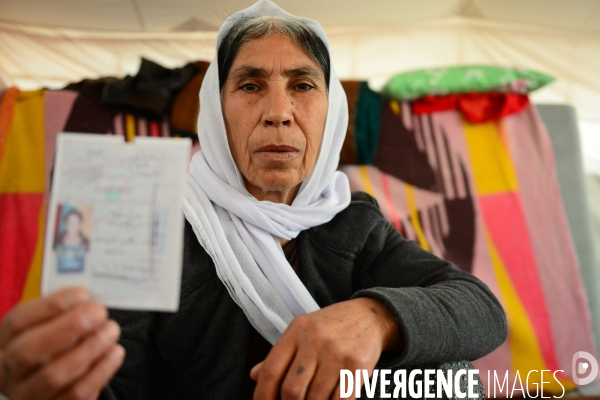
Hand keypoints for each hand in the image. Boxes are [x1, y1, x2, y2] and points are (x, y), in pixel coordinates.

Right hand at [0, 287, 124, 399]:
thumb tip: (88, 300)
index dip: (50, 306)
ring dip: (88, 349)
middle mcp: (7, 371)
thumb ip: (61, 313)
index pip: (16, 322)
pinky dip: (100, 372)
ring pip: (53, 375)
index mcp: (3, 342)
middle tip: (99, 312)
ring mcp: (25, 394)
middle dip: (68, 328)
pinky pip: (76, 394)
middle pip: (28, 350)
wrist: (46, 381)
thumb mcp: (45, 327)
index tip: (82, 294)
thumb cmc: (50, 345)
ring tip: (111, 330)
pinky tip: (114, 352)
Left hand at [250, 297, 402, 399]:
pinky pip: (340, 399)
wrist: (369, 315)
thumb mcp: (303, 331)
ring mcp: (337, 352)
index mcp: (296, 331)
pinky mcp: (357, 364)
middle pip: (292, 389)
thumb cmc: (331, 327)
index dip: (263, 395)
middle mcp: (315, 340)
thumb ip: (280, 355)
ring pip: (316, 398)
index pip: (272, 370)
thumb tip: (255, 375)